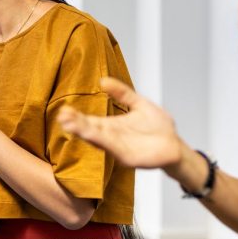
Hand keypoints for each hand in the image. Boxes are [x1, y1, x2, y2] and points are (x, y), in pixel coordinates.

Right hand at [58, 77, 183, 169]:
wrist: (175, 144)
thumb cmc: (159, 127)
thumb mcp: (139, 104)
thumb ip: (123, 93)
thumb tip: (103, 81)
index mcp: (112, 125)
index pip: (90, 120)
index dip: (77, 116)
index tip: (64, 110)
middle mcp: (112, 137)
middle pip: (90, 130)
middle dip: (76, 124)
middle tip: (62, 116)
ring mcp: (119, 148)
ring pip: (98, 140)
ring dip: (84, 133)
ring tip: (69, 125)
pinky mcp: (128, 158)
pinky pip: (113, 149)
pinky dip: (102, 142)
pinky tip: (92, 136)